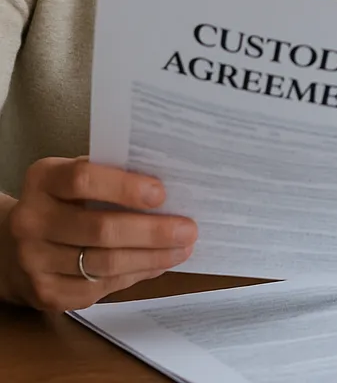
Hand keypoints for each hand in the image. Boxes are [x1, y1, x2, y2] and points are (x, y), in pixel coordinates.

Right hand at [0, 157, 196, 310]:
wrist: (16, 245)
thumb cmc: (65, 201)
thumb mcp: (78, 178)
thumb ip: (113, 175)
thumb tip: (172, 186)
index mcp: (43, 180)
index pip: (83, 179)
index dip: (124, 187)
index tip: (161, 193)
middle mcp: (31, 220)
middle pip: (100, 229)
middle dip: (152, 231)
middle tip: (188, 230)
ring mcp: (34, 260)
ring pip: (104, 263)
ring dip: (151, 257)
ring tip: (182, 249)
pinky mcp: (45, 293)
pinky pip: (99, 287)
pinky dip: (135, 275)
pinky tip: (157, 265)